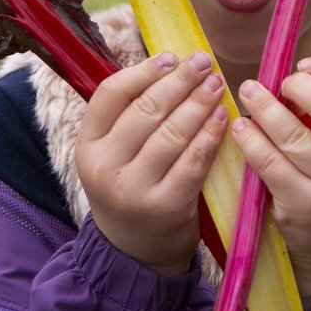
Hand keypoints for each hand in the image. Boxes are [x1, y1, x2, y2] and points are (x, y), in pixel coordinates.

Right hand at [76, 51, 229, 274]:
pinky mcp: (166, 206)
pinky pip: (193, 161)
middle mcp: (105, 166)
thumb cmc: (129, 188)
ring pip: (172, 133)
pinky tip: (222, 118)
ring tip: (216, 84)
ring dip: (199, 103)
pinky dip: (210, 136)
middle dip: (180, 81)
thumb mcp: (112, 155)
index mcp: (88, 146)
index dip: (143, 72)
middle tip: (204, 62)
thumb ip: (128, 117)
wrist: (134, 252)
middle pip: (146, 110)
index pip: (111, 95)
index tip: (170, 57)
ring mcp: (134, 189)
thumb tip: (167, 65)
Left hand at [230, 57, 310, 295]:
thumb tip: (297, 69)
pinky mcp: (303, 207)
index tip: (304, 64)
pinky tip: (241, 128)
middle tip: (279, 83)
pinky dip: (251, 140)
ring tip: (248, 92)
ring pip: (295, 136)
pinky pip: (270, 164)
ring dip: (266, 108)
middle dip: (300, 87)